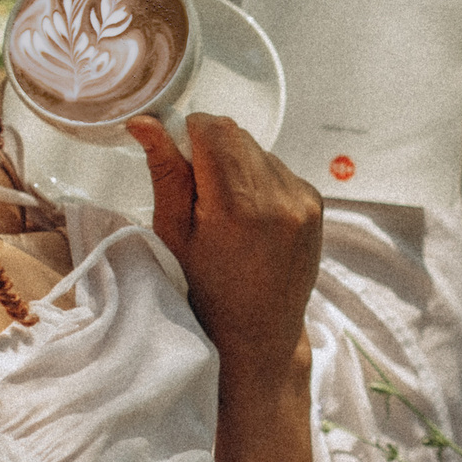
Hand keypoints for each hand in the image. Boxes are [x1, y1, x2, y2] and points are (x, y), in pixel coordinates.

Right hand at [130, 113, 327, 461]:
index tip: (178, 164)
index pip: (213, 129)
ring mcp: (305, 201)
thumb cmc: (204, 295)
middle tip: (197, 195)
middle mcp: (281, 198)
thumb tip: (144, 120)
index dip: (188, 137)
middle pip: (237, 134)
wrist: (258, 340)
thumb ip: (165, 174)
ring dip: (236, 165)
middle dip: (211, 151)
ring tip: (224, 212)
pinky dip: (259, 181)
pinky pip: (279, 169)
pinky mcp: (317, 206)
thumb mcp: (173, 236)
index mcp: (239, 206)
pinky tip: (248, 219)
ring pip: (258, 149)